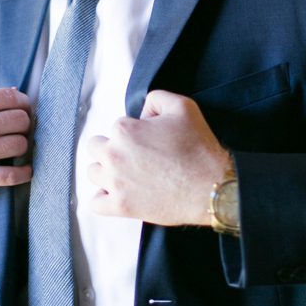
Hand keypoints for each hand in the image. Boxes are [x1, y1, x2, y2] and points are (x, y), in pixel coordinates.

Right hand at [0, 87, 33, 213]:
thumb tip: (15, 93)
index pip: (11, 97)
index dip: (24, 103)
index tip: (24, 110)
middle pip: (21, 120)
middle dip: (24, 125)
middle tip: (18, 131)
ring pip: (21, 144)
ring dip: (21, 147)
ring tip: (13, 149)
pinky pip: (14, 174)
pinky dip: (24, 173)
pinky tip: (24, 169)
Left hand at [85, 89, 230, 225]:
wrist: (212, 186)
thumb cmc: (199, 149)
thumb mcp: (183, 107)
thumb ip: (156, 99)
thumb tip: (142, 111)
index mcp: (124, 131)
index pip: (116, 127)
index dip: (134, 131)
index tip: (150, 141)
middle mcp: (114, 156)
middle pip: (95, 148)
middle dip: (112, 149)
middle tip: (136, 157)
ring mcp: (115, 183)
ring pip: (93, 173)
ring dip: (106, 172)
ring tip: (127, 175)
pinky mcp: (120, 207)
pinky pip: (94, 203)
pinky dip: (102, 199)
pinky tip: (117, 194)